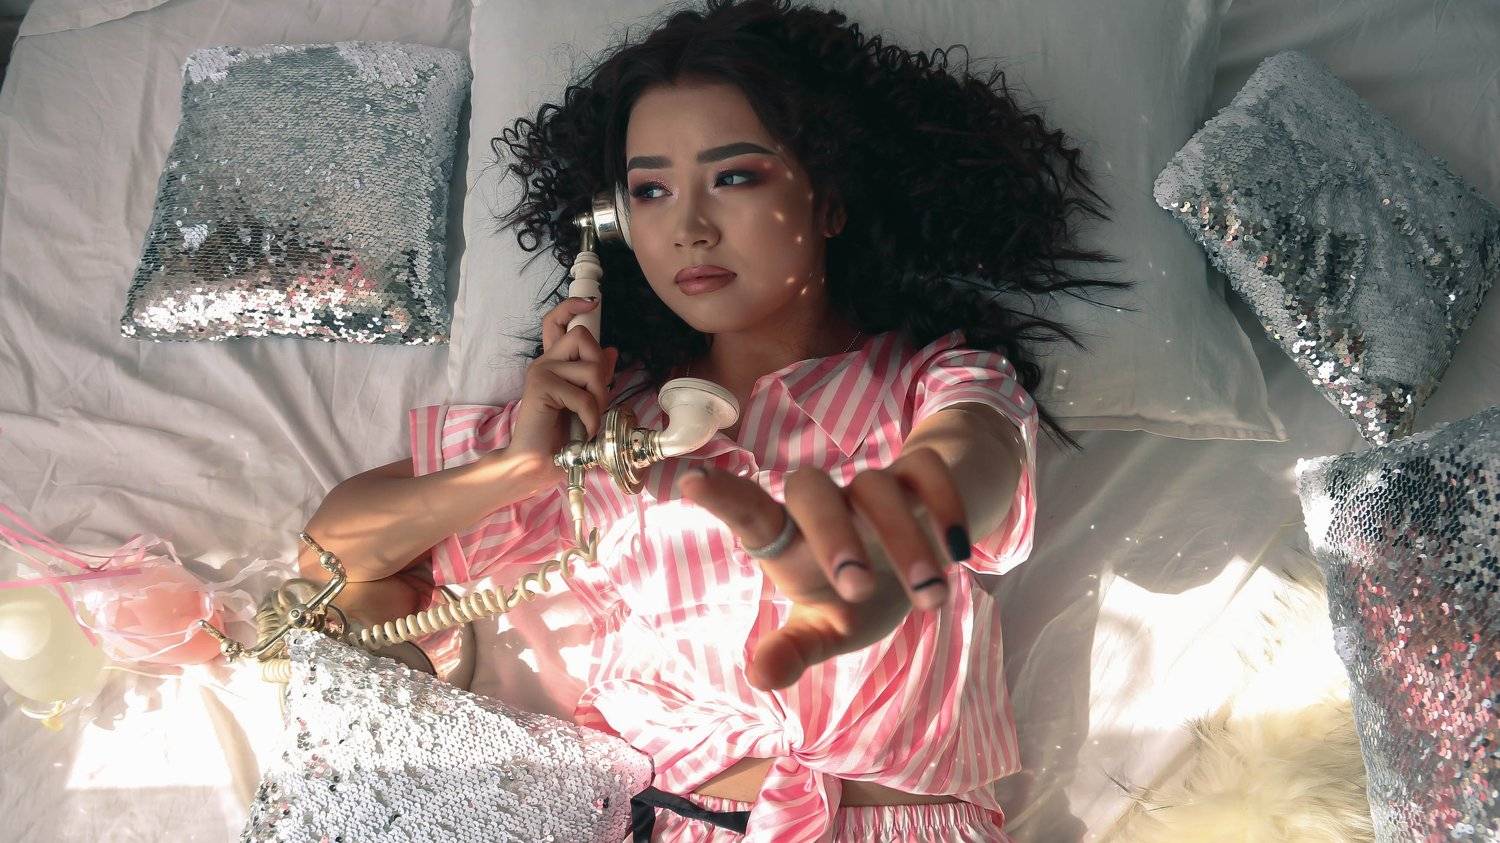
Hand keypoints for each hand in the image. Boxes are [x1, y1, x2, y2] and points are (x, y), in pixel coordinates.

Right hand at [506, 297, 620, 465]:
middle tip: (596, 398)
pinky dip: (592, 416)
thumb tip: (611, 350)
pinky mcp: (541, 386)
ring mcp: (541, 371)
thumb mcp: (587, 401)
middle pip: (584, 337)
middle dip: (601, 369)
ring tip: (589, 417)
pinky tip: (585, 428)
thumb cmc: (562, 436)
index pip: (556, 322)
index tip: (592, 303)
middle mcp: (545, 362)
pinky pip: (583, 395)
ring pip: (591, 368)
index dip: (572, 307)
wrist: (537, 463)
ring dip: (599, 398)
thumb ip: (596, 376)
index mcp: (554, 363)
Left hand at [677, 448, 971, 690]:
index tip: (692, 482)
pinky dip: (946, 507)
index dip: (725, 498)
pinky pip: (929, 470)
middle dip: (833, 535)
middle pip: (813, 491)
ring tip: (930, 599)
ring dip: (904, 541)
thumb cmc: (862, 594)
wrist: (925, 554)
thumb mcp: (829, 628)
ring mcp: (877, 488)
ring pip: (879, 488)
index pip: (753, 514)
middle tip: (856, 589)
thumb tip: (758, 677)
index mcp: (793, 541)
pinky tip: (959, 552)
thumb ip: (795, 650)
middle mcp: (830, 506)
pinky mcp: (923, 479)